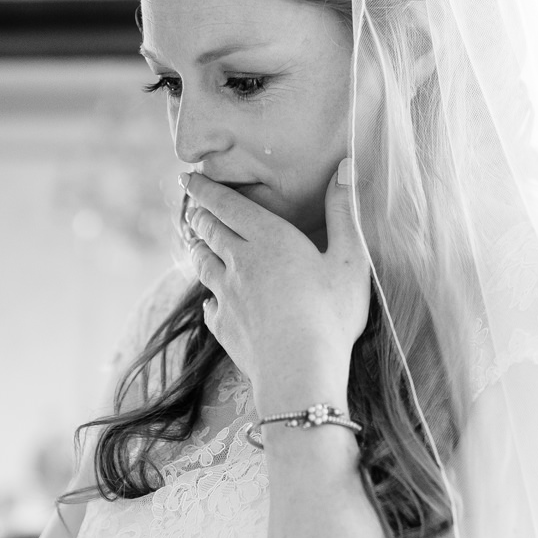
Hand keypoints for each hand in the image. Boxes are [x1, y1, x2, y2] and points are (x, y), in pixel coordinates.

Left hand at [181, 160, 369, 413]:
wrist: (300, 372)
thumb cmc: (330, 313)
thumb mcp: (349, 258)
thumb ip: (343, 211)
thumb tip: (345, 165)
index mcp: (268, 238)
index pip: (226, 204)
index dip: (205, 189)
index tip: (189, 178)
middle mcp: (239, 262)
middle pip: (209, 231)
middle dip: (199, 215)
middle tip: (194, 207)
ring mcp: (226, 296)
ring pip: (203, 264)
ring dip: (198, 249)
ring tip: (196, 242)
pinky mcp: (223, 327)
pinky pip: (209, 304)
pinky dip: (209, 295)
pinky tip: (212, 300)